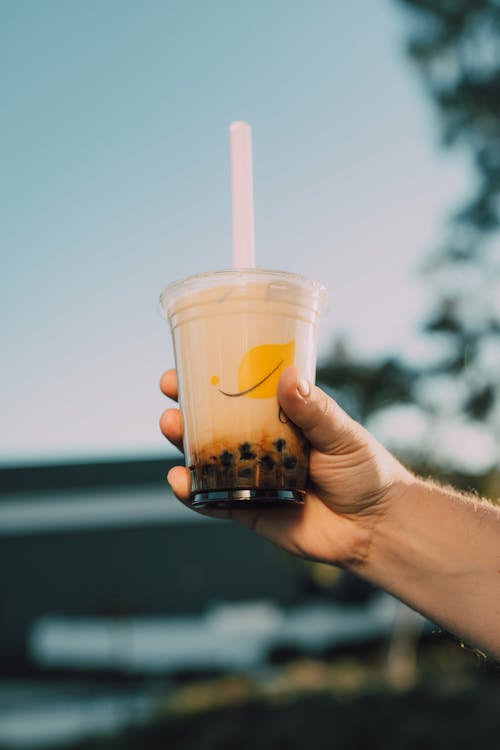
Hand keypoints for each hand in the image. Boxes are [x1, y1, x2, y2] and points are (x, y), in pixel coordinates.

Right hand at [159, 367, 413, 570]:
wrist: (377, 528)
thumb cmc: (366, 471)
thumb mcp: (342, 435)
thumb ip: (315, 411)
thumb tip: (289, 377)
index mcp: (281, 420)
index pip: (241, 394)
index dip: (214, 378)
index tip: (190, 362)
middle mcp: (260, 446)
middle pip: (214, 424)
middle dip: (188, 406)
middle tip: (172, 390)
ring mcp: (251, 478)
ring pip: (206, 459)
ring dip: (182, 443)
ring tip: (170, 426)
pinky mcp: (248, 511)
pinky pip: (213, 501)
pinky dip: (192, 493)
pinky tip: (179, 480)